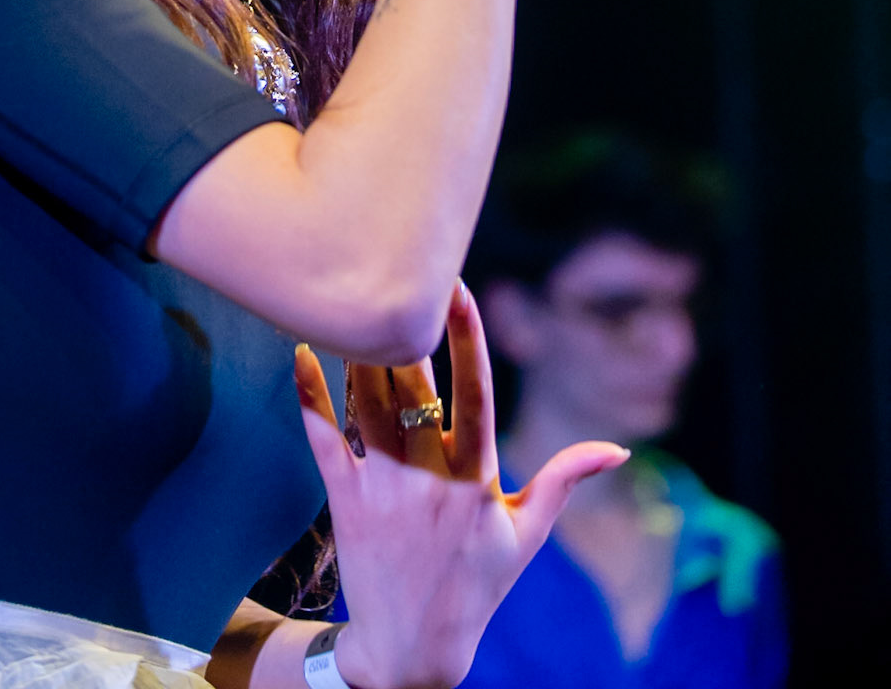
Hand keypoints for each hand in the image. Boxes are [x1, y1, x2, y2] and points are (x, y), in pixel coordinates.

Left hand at [295, 282, 626, 688]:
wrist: (412, 649)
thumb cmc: (478, 585)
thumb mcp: (528, 536)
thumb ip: (566, 480)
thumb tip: (621, 448)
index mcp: (479, 480)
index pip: (476, 393)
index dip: (468, 337)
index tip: (459, 287)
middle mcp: (431, 479)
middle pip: (416, 386)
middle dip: (408, 329)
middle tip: (398, 275)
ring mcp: (384, 488)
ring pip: (368, 401)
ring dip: (361, 349)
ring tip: (355, 300)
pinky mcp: (345, 499)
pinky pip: (322, 436)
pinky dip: (310, 391)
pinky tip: (301, 350)